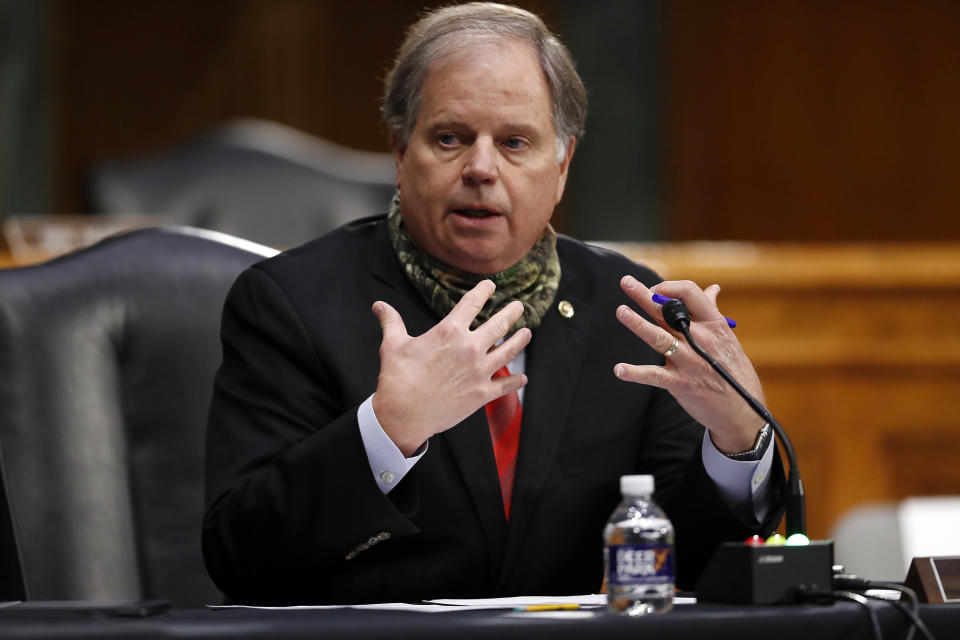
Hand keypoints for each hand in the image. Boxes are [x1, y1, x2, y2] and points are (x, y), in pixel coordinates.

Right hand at [371, 280, 531, 455]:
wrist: (403, 414)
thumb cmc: (397, 378)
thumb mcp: (392, 345)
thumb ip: (391, 321)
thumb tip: (379, 305)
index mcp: (449, 331)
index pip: (472, 303)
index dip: (483, 291)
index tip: (490, 285)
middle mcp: (469, 348)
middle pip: (499, 325)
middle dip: (511, 313)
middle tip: (519, 306)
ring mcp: (478, 372)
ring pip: (508, 352)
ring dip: (520, 341)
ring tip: (527, 333)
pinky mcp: (482, 394)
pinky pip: (505, 386)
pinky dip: (515, 381)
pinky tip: (522, 378)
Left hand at [614, 275, 764, 453]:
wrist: (743, 409)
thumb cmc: (732, 368)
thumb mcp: (726, 337)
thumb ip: (712, 312)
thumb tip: (713, 288)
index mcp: (713, 324)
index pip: (690, 293)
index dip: (669, 287)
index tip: (653, 289)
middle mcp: (700, 339)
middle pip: (668, 312)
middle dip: (646, 296)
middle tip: (625, 281)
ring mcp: (689, 361)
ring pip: (659, 337)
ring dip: (638, 324)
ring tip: (621, 311)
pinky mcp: (680, 383)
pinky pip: (654, 375)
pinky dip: (635, 373)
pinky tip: (619, 369)